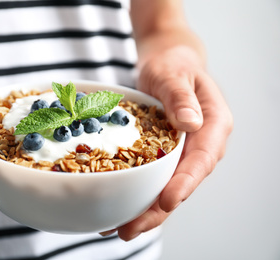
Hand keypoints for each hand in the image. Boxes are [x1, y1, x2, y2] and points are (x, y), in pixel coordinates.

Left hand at [101, 46, 232, 240]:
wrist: (168, 63)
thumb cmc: (174, 65)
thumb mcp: (174, 75)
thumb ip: (182, 98)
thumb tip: (191, 124)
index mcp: (213, 125)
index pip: (201, 160)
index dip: (185, 183)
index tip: (167, 202)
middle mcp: (201, 144)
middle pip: (183, 182)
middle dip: (158, 209)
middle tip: (131, 228)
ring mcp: (183, 151)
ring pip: (167, 186)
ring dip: (146, 209)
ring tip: (121, 228)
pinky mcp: (167, 153)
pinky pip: (155, 177)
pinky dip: (139, 193)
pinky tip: (119, 207)